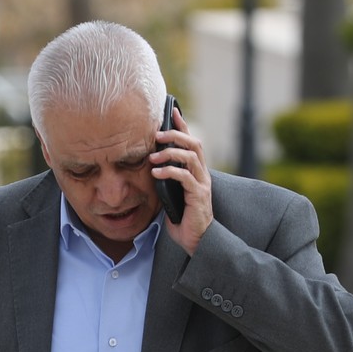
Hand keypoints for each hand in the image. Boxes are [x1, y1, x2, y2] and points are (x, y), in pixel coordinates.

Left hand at [152, 104, 213, 255]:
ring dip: (170, 153)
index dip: (183, 126)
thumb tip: (150, 166)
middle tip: (156, 134)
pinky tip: (156, 173)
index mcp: (197, 172)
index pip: (191, 142)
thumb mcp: (171, 194)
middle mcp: (202, 174)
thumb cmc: (183, 218)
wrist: (197, 241)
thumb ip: (165, 179)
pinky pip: (185, 177)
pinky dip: (169, 172)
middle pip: (194, 144)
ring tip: (152, 156)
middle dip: (176, 134)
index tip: (172, 111)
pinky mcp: (199, 195)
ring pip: (191, 157)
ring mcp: (202, 184)